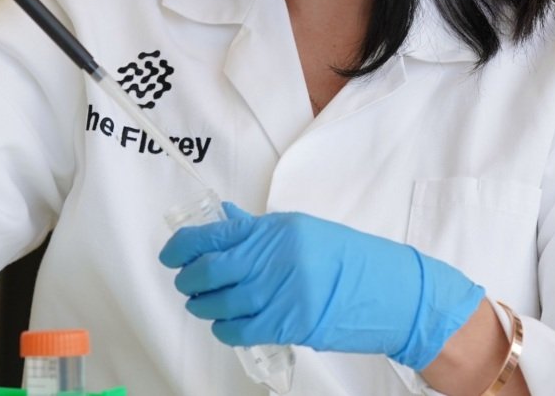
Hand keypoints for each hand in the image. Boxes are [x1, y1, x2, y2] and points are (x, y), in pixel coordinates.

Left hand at [159, 203, 484, 370]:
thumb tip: (221, 225)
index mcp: (274, 230)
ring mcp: (279, 293)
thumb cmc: (345, 257)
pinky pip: (238, 330)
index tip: (171, 254)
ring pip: (218, 303)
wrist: (383, 289)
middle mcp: (273, 259)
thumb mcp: (300, 231)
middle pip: (209, 271)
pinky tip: (225, 323)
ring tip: (204, 303)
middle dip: (188, 279)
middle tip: (186, 281)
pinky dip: (224, 328)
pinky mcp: (286, 324)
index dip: (182, 246)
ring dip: (203, 305)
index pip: (213, 235)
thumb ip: (258, 231)